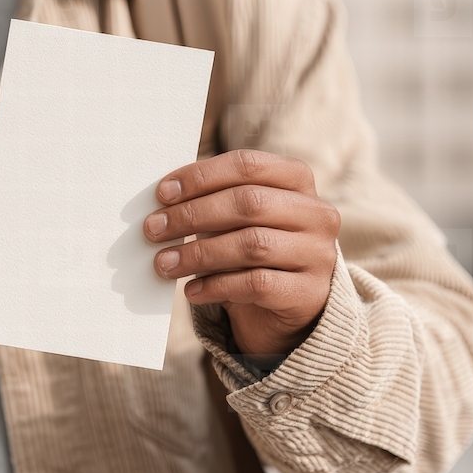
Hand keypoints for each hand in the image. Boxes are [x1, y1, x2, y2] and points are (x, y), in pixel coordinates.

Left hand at [143, 150, 340, 357]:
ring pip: (252, 244)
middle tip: (154, 229)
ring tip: (164, 263)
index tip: (163, 193)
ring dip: (198, 254)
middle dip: (193, 215)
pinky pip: (256, 284)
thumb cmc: (255, 251)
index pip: (247, 165)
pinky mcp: (308, 293)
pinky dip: (216, 286)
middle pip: (248, 203)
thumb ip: (211, 203)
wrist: (289, 307)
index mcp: (297, 180)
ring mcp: (317, 254)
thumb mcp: (238, 219)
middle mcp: (316, 213)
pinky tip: (191, 290)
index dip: (201, 177)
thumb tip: (162, 203)